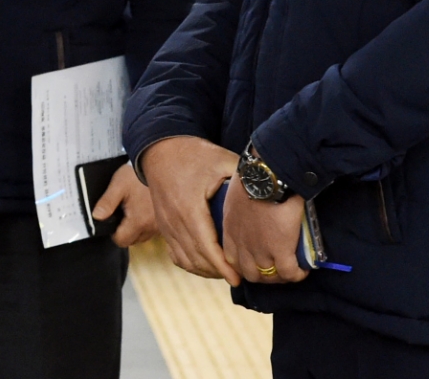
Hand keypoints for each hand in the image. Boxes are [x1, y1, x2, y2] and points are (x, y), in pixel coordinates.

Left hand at [93, 161, 158, 247]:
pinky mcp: (164, 221)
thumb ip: (107, 203)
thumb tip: (96, 217)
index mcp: (138, 221)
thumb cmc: (136, 175)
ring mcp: (159, 225)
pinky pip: (152, 231)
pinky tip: (142, 211)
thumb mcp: (118, 186)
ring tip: (133, 211)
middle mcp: (151, 227)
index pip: (121, 240)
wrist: (158, 166)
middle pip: (132, 241)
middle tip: (121, 213)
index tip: (112, 221)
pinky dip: (145, 225)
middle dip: (124, 232)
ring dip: (135, 229)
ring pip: (143, 237)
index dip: (113, 233)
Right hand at [142, 136, 240, 284]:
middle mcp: (174, 220)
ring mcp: (165, 225)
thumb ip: (242, 176)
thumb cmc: (193, 154)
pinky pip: (175, 254)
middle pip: (196, 258)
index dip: (222, 266)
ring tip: (226, 272)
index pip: (206, 247)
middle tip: (239, 276)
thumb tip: (268, 188)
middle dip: (218, 272)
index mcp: (189, 207)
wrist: (160, 150)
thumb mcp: (221, 160)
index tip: (238, 278)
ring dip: (205, 270)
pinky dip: (191, 264)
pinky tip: (206, 265)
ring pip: (185, 260)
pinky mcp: (162, 226)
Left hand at [224, 187, 308, 284]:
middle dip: (264, 276)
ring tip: (292, 270)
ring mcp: (260, 250)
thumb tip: (255, 207)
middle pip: (250, 274)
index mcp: (230, 231)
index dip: (245, 265)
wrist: (267, 176)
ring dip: (281, 277)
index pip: (232, 260)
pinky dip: (297, 274)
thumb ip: (242, 209)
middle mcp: (243, 245)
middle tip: (277, 269)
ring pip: (269, 277)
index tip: (257, 262)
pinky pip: (289, 273)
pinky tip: (304, 269)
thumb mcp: (237, 196)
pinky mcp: (280, 251)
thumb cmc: (253, 178)